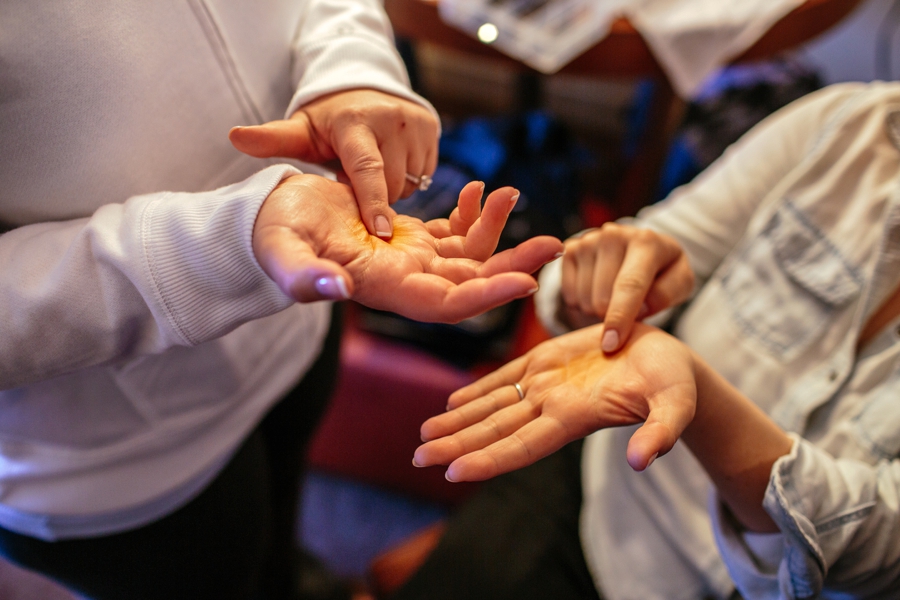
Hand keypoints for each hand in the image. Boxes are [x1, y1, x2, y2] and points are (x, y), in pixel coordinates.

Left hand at [230, 89, 438, 238]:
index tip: (380, 233)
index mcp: (354, 122)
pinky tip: (392, 163)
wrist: (364, 89)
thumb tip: (234, 136)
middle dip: (373, 195)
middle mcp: (390, 118)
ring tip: (371, 170)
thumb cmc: (328, 121)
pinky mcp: (432, 128)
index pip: (367, 169)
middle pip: (390, 184)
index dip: (373, 203)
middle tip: (353, 181)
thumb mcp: (301, 130)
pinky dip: (409, 177)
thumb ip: (273, 139)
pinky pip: (424, 173)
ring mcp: (415, 123)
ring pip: (409, 182)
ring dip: (391, 187)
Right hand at [254, 175, 562, 322]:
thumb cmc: (274, 237)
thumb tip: (334, 291)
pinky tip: (480, 190)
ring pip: (468, 254)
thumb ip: (303, 277)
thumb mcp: (283, 253)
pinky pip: (451, 231)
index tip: (528, 282)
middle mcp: (406, 279)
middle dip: (513, 265)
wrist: (271, 221)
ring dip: (496, 229)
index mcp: (386, 288)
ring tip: (512, 193)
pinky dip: (470, 213)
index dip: (487, 296)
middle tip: (554, 243)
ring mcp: (410, 258)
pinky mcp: (409, 237)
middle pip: (472, 281)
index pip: (447, 303)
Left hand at [413, 322, 696, 479]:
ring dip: (457, 421)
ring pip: (492, 406)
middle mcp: (552, 404)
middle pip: (495, 430)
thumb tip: (640, 461)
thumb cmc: (675, 383)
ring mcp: (546, 384)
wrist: (668, 358)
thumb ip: (660, 432)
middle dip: (456, 444)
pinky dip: (476, 391)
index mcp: (574, 416)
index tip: (453, 474)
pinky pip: (504, 377)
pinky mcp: (547, 359)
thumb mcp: (675, 404)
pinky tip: (451, 402)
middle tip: (417, 458)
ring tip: (423, 434)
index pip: (522, 445)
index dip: (488, 459)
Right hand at [561, 223, 693, 351]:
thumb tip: (639, 309)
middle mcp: (613, 235)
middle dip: (612, 315)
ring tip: (614, 297)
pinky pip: (569, 293)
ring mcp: (589, 240)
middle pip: (602, 297)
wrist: (640, 247)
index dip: (620, 317)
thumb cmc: (663, 271)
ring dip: (597, 310)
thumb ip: (666, 295)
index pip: (630, 285)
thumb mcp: (680, 282)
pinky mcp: (571, 249)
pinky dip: (582, 301)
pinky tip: (597, 290)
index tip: (611, 344)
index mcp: (646, 242)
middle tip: (628, 308)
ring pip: (584, 298)